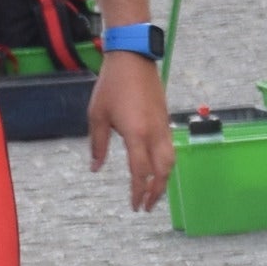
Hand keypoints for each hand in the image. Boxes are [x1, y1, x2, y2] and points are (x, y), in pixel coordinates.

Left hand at [90, 56, 169, 209]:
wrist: (132, 59)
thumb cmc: (111, 86)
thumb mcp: (97, 116)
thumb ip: (97, 145)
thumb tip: (95, 168)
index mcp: (136, 134)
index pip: (140, 172)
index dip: (138, 191)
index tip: (134, 205)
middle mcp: (154, 133)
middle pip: (163, 171)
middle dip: (157, 192)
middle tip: (147, 206)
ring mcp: (163, 126)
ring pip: (170, 160)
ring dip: (164, 179)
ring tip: (155, 191)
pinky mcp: (165, 120)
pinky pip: (170, 148)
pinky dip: (165, 164)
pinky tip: (157, 169)